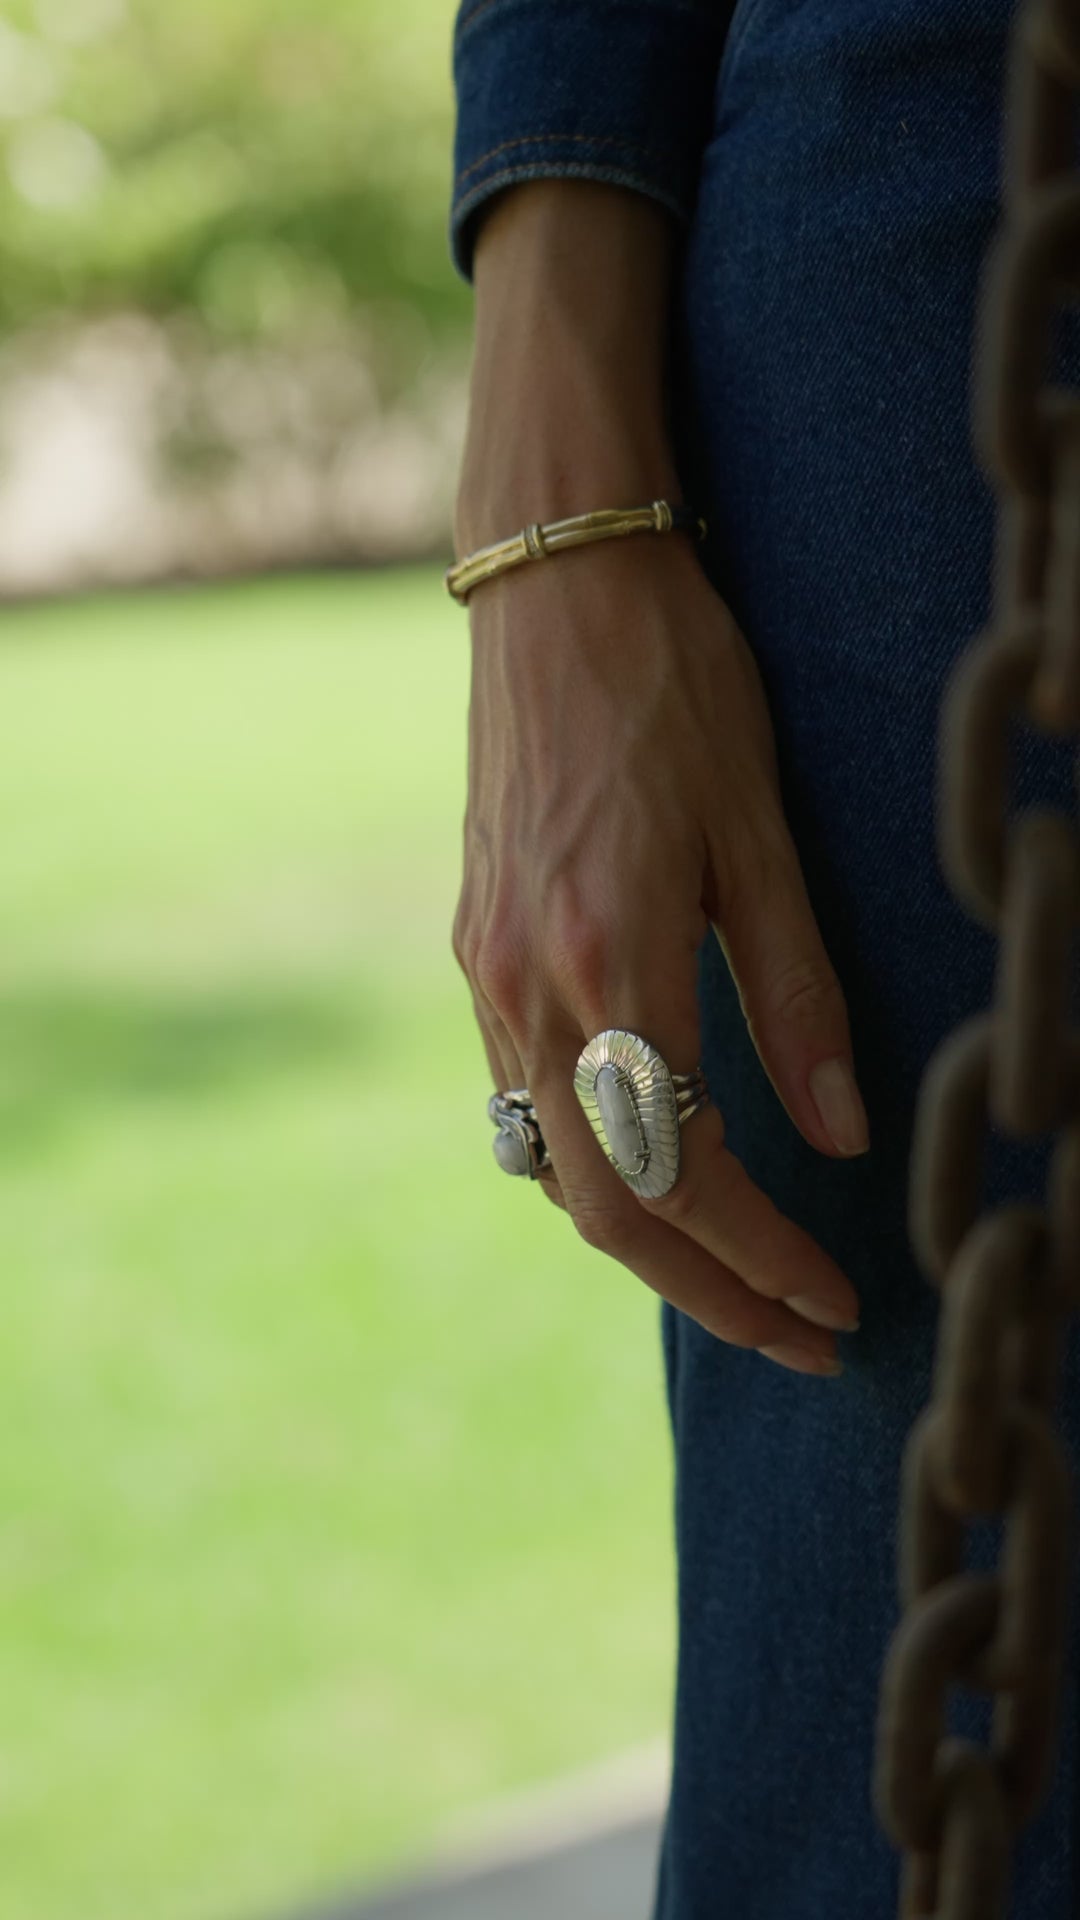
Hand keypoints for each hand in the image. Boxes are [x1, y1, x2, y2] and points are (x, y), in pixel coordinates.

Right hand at [452, 529, 868, 1377]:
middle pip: (606, 1208)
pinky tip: (656, 1159)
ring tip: (743, 1267)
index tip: (840, 1302)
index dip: (766, 1258)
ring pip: (555, 1165)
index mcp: (609, 961)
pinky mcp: (475, 947)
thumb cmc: (674, 684)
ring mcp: (486, 972)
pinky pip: (524, 1101)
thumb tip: (838, 1133)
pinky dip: (595, 1162)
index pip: (684, 1172)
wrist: (551, 582)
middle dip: (710, 1291)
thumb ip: (796, 990)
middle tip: (801, 1333)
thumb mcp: (759, 829)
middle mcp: (528, 987)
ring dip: (651, 1237)